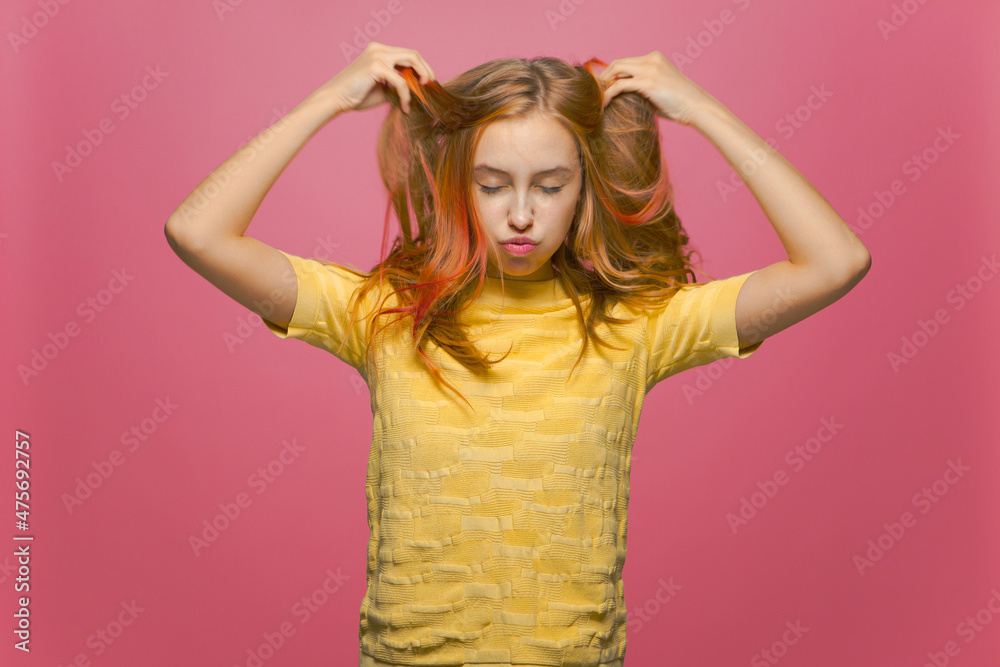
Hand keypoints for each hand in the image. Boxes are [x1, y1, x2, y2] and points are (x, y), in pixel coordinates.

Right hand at [314, 42, 435, 115]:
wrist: (335, 100)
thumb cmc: (356, 96)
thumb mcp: (382, 90)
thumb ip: (397, 87)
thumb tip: (417, 93)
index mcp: (379, 51)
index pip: (407, 54)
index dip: (421, 67)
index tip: (428, 83)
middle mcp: (379, 49)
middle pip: (413, 54)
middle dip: (426, 69)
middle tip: (431, 86)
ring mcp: (377, 55)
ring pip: (410, 60)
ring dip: (421, 77)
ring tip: (423, 94)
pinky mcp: (375, 66)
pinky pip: (400, 81)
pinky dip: (406, 95)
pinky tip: (405, 106)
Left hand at [598, 51, 715, 125]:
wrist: (697, 107)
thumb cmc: (680, 104)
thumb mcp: (659, 92)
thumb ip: (643, 90)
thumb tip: (624, 99)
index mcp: (654, 59)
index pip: (625, 62)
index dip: (612, 74)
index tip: (603, 88)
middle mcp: (651, 60)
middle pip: (618, 63)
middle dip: (604, 78)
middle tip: (596, 94)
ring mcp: (649, 69)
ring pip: (616, 71)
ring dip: (604, 85)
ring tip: (597, 99)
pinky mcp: (647, 82)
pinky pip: (620, 85)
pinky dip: (608, 94)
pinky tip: (603, 105)